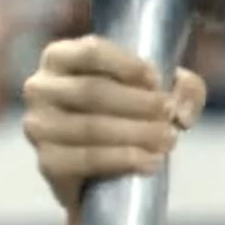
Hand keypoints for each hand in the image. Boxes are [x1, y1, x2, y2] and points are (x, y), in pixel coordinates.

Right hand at [22, 35, 207, 212]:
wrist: (110, 173)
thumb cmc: (134, 116)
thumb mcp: (163, 92)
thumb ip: (184, 88)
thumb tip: (180, 107)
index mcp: (61, 57)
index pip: (90, 51)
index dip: (127, 64)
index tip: (157, 80)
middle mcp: (41, 88)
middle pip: (92, 92)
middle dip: (139, 104)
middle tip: (170, 116)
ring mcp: (39, 127)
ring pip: (90, 127)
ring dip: (136, 133)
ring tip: (168, 140)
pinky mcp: (47, 163)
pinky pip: (86, 159)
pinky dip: (123, 159)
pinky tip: (151, 162)